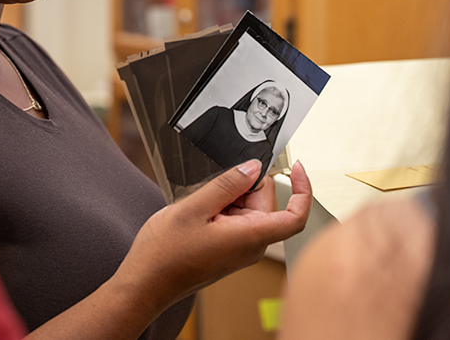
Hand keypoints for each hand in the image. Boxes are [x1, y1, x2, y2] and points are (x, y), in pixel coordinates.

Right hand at [113, 160, 311, 310]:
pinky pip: (236, 219)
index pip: (296, 216)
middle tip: (214, 188)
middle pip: (266, 203)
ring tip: (200, 207)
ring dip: (227, 198)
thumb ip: (227, 184)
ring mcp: (241, 249)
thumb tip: (253, 167)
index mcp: (250, 237)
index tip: (296, 168)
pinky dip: (221, 208)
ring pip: (248, 209)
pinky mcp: (230, 249)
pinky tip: (199, 214)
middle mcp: (251, 246)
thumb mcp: (193, 207)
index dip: (303, 189)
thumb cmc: (165, 255)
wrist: (146, 282)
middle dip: (244, 187)